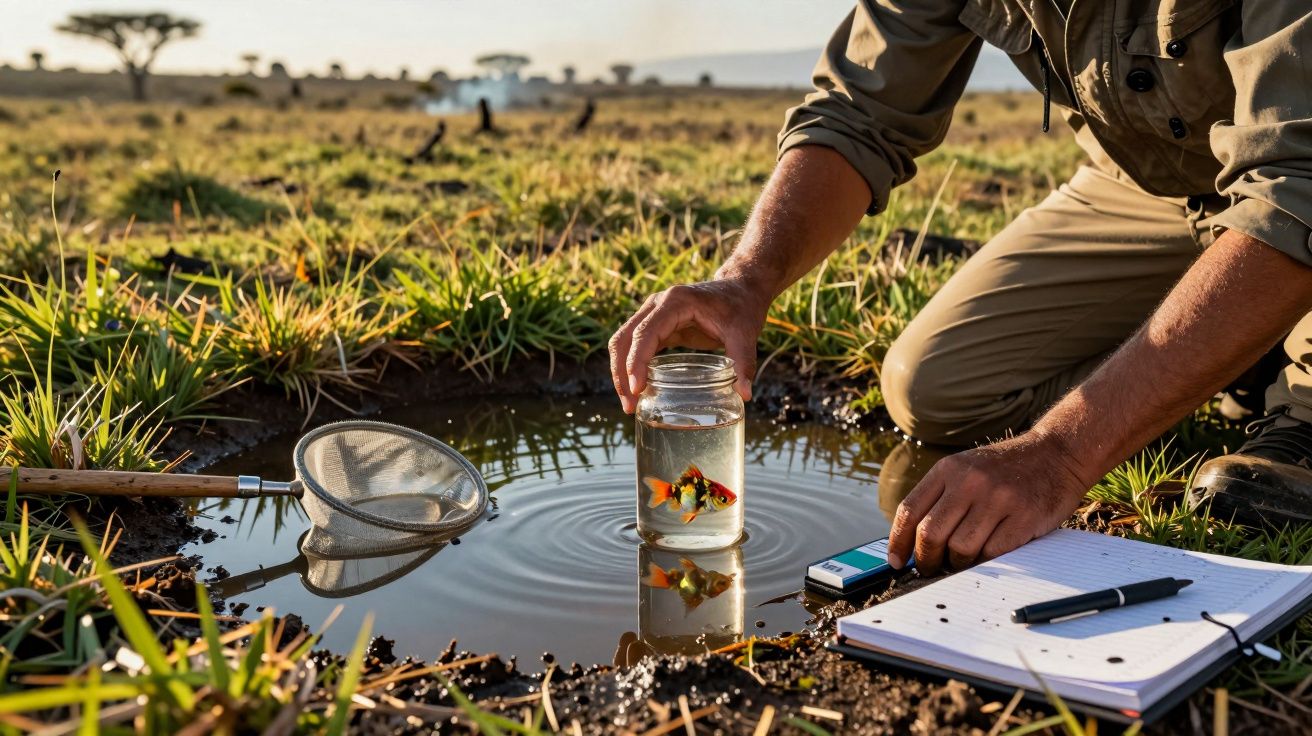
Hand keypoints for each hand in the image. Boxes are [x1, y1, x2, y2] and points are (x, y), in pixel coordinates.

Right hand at [608, 279, 769, 412]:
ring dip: (621, 372)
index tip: (638, 390)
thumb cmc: (741, 307)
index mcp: (675, 302)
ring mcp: (653, 313)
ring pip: (623, 342)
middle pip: (625, 338)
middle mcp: (657, 304)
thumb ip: (743, 361)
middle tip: (630, 406)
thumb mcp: (745, 333)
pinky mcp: (657, 325)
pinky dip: (631, 367)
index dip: (637, 362)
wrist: (740, 289)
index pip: (645, 333)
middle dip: (622, 373)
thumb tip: (745, 394)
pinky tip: (639, 390)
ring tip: (630, 404)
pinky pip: (634, 346)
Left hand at [886, 432, 1092, 574]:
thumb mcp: (966, 468)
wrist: (1057, 454)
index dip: (898, 542)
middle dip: (925, 560)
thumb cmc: (1006, 469)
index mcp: (948, 470)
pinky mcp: (1024, 517)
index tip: (896, 561)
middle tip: (930, 569)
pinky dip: (985, 562)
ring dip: (957, 564)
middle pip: (930, 534)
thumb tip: (911, 541)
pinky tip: (986, 557)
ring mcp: (998, 499)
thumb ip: (940, 498)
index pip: (909, 511)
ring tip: (961, 562)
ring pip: (960, 549)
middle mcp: (970, 482)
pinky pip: (992, 553)